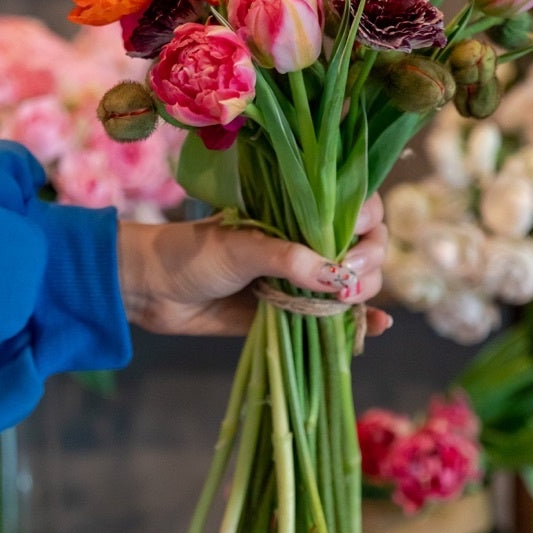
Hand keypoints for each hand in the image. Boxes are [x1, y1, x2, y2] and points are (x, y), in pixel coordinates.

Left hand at [117, 195, 390, 337]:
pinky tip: (378, 325)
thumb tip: (337, 277)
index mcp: (299, 212)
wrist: (155, 290)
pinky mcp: (297, 312)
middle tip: (345, 281)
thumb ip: (289, 259)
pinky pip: (337, 316)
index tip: (349, 243)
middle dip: (367, 264)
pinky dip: (361, 322)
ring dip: (365, 292)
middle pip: (367, 247)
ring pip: (357, 282)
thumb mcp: (242, 248)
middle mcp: (310, 242)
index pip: (358, 207)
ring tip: (345, 301)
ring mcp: (306, 278)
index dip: (365, 223)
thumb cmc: (194, 254)